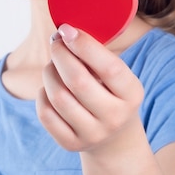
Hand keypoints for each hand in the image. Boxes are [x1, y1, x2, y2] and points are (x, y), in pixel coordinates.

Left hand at [36, 24, 143, 152]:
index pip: (109, 67)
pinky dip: (43, 94)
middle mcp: (115, 117)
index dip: (85, 45)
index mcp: (132, 94)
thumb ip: (97, 57)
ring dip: (49, 73)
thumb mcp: (116, 76)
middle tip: (56, 42)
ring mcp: (93, 134)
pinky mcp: (71, 144)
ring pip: (58, 96)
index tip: (67, 29)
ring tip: (53, 64)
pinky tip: (50, 88)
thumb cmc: (111, 93)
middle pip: (78, 81)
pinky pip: (46, 113)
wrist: (114, 138)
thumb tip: (65, 34)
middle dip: (61, 54)